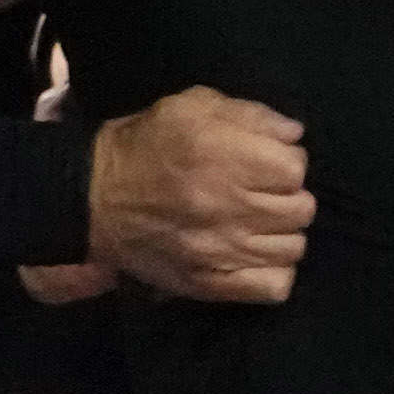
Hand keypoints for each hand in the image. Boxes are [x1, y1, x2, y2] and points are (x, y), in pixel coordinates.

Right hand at [87, 87, 312, 304]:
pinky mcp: (208, 284)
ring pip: (292, 248)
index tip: (268, 162)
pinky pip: (273, 287)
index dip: (286, 162)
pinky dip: (275, 272)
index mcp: (222, 156)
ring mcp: (219, 250)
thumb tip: (294, 136)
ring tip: (258, 224)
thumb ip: (250, 115)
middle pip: (301, 209)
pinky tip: (256, 255)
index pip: (296, 169)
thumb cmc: (147, 144)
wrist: (93, 198)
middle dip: (287, 197)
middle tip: (263, 193)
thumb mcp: (192, 106)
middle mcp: (226, 206)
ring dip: (282, 233)